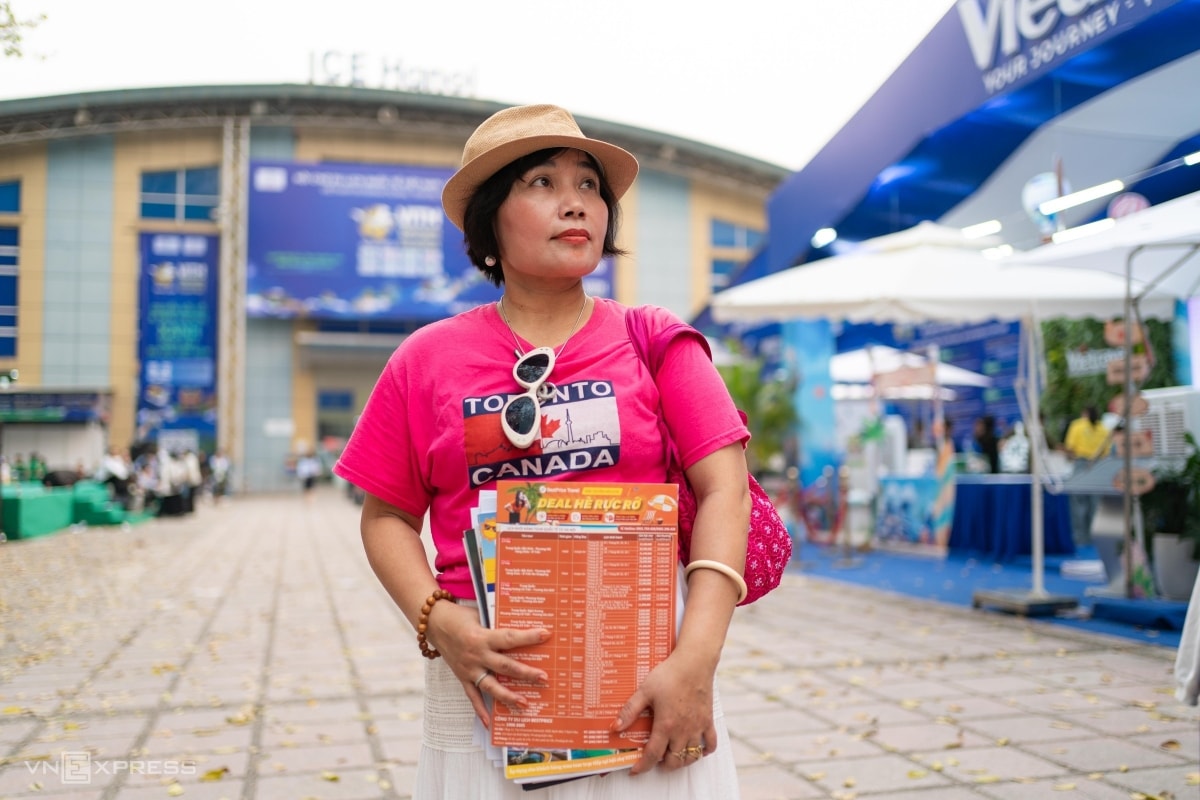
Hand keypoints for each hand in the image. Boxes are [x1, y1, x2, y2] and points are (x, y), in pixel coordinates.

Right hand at [426, 601, 549, 727]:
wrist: (433, 622)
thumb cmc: (459, 616)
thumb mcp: (480, 616)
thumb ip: (497, 626)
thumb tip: (519, 629)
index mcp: (482, 637)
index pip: (509, 638)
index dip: (528, 637)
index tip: (546, 635)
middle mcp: (477, 655)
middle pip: (505, 666)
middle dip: (526, 673)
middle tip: (543, 678)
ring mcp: (469, 669)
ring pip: (491, 686)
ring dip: (508, 696)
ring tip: (525, 703)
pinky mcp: (462, 678)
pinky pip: (473, 697)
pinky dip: (480, 711)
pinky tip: (489, 724)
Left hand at [610, 650, 716, 774]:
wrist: (694, 662)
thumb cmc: (669, 674)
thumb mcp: (645, 691)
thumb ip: (630, 710)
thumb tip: (615, 727)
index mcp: (666, 725)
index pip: (653, 755)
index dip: (643, 766)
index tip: (636, 770)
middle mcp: (683, 730)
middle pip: (674, 760)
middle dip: (662, 765)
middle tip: (654, 760)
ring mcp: (697, 727)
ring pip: (692, 756)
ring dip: (681, 761)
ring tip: (672, 756)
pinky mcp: (708, 721)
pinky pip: (711, 744)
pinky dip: (704, 751)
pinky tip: (696, 748)